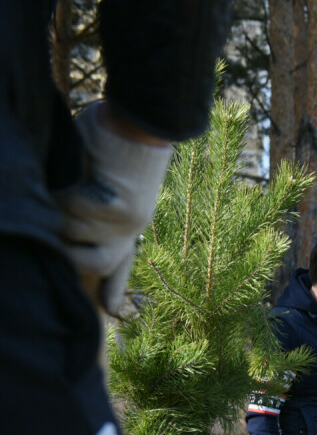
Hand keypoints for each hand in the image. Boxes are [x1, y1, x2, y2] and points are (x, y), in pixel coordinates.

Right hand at [57, 102, 173, 313]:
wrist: (145, 121)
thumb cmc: (123, 143)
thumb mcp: (115, 184)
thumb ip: (96, 208)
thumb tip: (63, 227)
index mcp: (132, 225)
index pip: (120, 267)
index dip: (112, 291)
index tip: (109, 313)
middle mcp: (132, 228)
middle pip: (97, 263)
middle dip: (69, 255)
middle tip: (54, 236)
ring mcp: (126, 218)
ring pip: (73, 229)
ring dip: (58, 210)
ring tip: (61, 186)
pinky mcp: (115, 202)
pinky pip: (71, 205)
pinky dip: (60, 190)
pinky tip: (68, 173)